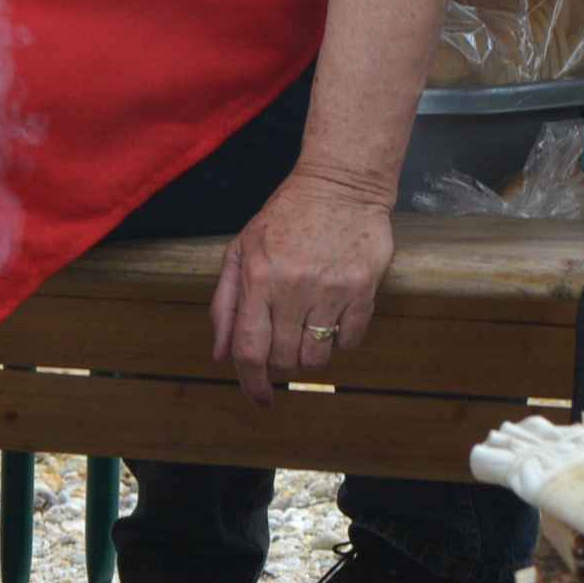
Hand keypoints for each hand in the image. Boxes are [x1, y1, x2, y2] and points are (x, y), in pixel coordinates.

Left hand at [209, 165, 391, 404]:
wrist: (340, 183)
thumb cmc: (286, 216)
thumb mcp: (242, 248)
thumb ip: (226, 303)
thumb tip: (220, 355)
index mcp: (257, 276)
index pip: (249, 349)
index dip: (251, 383)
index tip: (260, 399)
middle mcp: (293, 286)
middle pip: (284, 359)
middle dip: (281, 360)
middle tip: (285, 338)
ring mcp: (331, 288)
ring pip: (318, 357)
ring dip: (310, 352)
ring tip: (309, 323)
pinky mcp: (363, 288)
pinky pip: (350, 340)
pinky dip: (340, 338)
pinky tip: (334, 312)